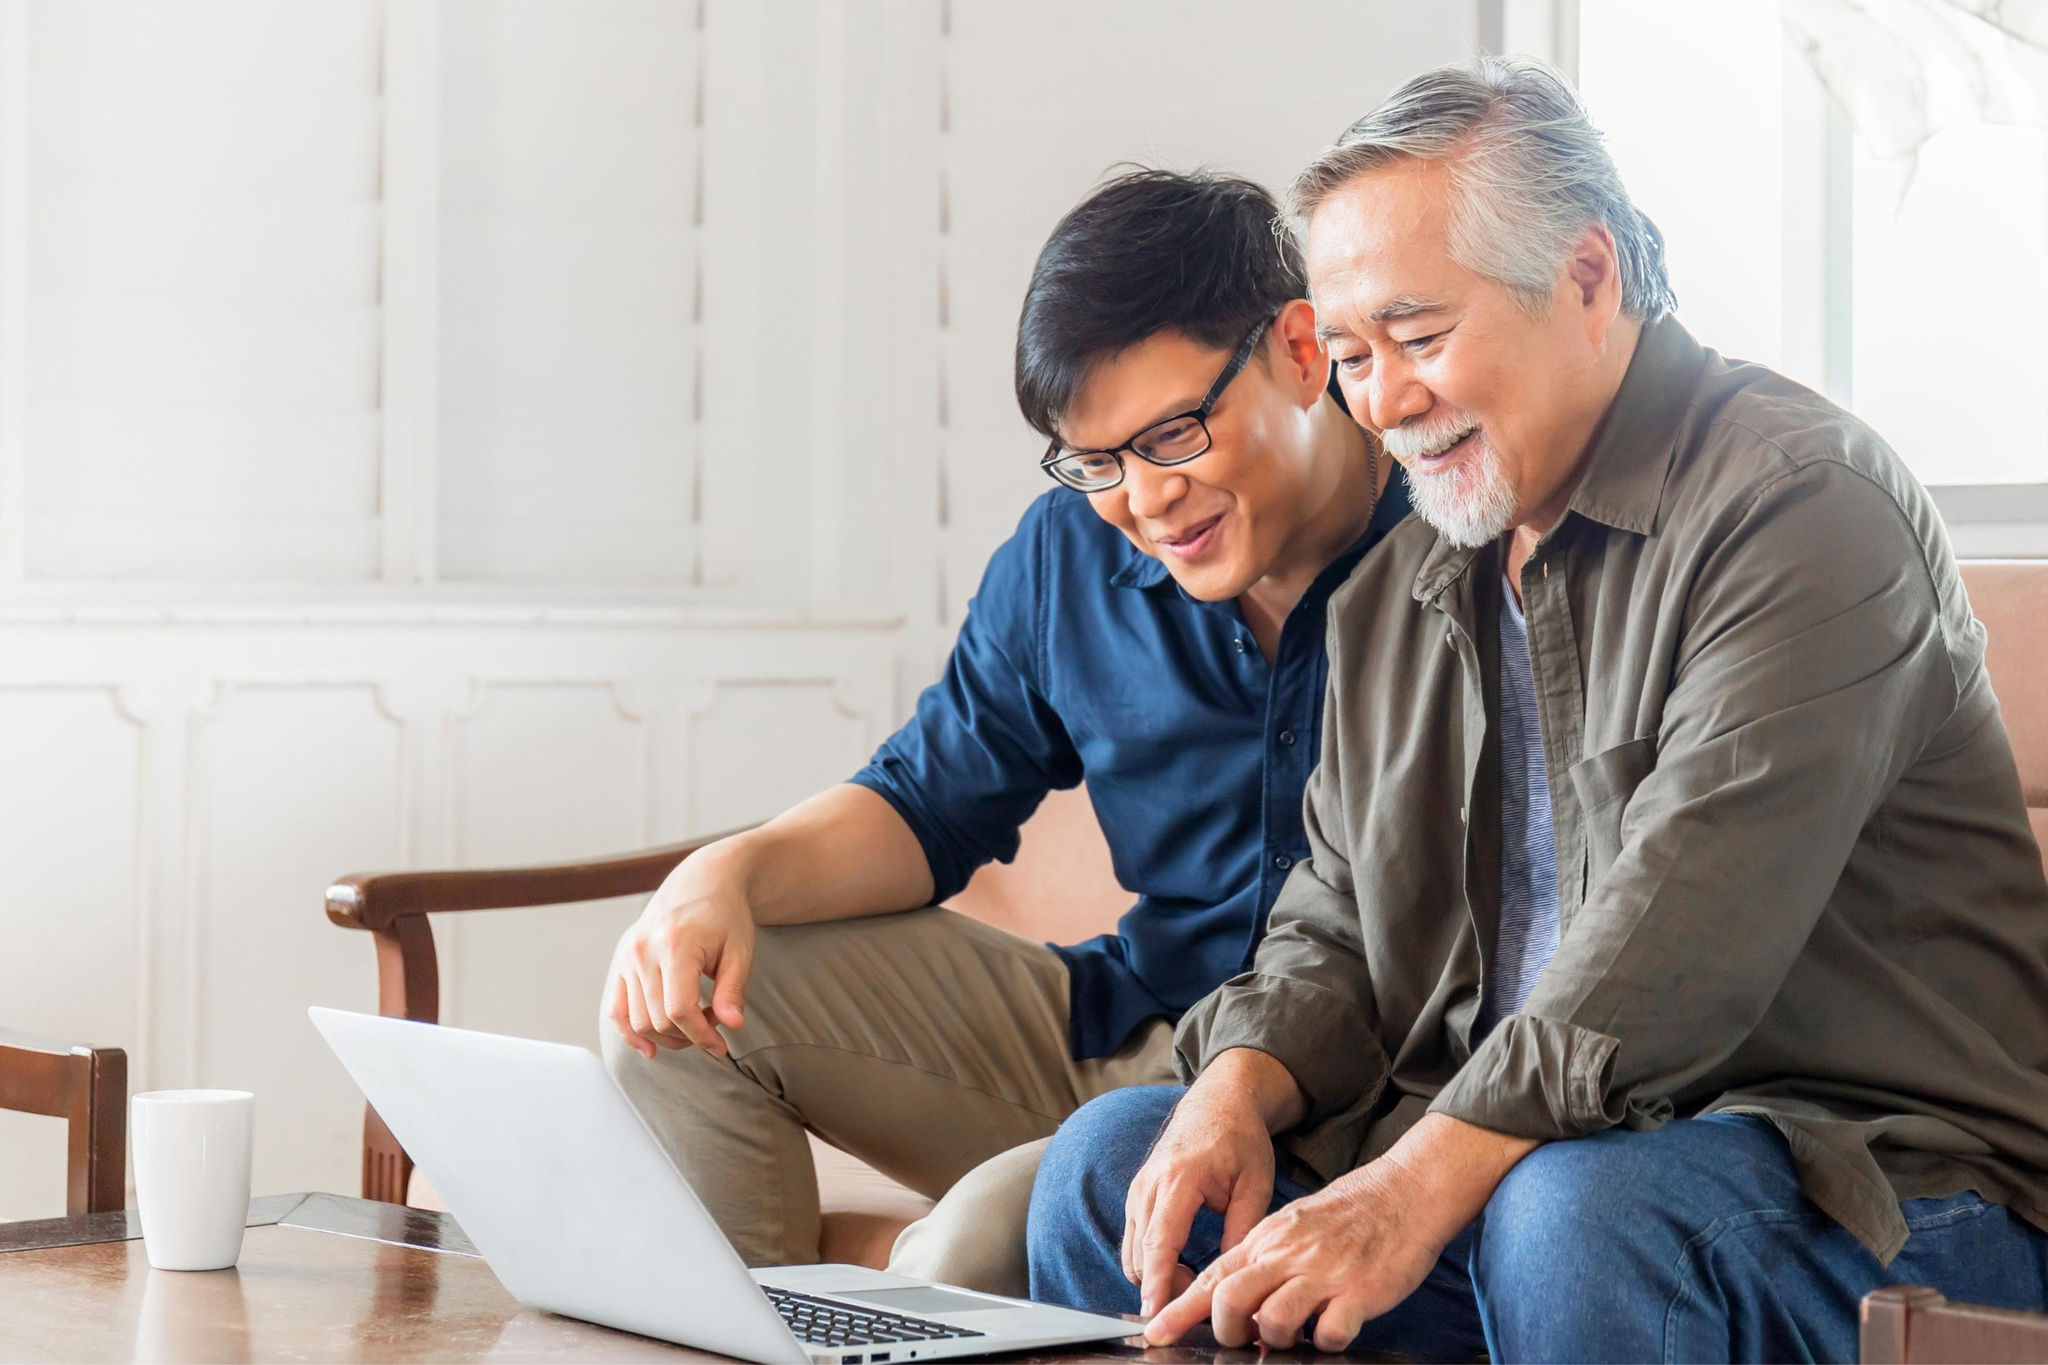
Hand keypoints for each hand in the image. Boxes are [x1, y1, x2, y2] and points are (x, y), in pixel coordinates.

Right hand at [605, 848, 754, 1059]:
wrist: (702, 881)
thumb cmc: (725, 914)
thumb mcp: (740, 950)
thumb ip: (734, 989)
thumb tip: (734, 1026)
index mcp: (674, 945)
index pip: (679, 1010)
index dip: (701, 1036)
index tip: (721, 1046)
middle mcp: (642, 951)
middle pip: (657, 1020)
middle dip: (689, 1035)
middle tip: (715, 1021)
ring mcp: (627, 956)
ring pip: (636, 1021)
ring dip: (667, 1035)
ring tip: (695, 1020)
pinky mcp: (620, 961)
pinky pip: (615, 1009)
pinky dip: (630, 1033)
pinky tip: (650, 1048)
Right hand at [1121, 1054, 1290, 1318]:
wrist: (1218, 1102)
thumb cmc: (1241, 1139)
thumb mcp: (1255, 1184)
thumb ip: (1242, 1230)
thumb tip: (1233, 1277)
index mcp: (1180, 1179)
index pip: (1161, 1241)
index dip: (1158, 1281)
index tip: (1155, 1313)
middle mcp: (1149, 1184)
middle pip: (1141, 1253)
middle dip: (1163, 1285)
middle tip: (1200, 1297)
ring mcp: (1138, 1188)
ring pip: (1132, 1250)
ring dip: (1155, 1274)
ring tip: (1193, 1276)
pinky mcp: (1136, 1194)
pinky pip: (1132, 1238)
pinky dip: (1150, 1259)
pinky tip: (1179, 1261)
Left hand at [1145, 1162, 1438, 1349]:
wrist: (1404, 1192)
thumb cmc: (1350, 1214)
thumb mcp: (1293, 1227)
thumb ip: (1265, 1263)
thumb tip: (1238, 1305)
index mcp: (1267, 1239)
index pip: (1210, 1277)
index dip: (1178, 1309)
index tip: (1154, 1332)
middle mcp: (1288, 1255)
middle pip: (1229, 1300)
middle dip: (1227, 1333)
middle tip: (1245, 1341)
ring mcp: (1323, 1274)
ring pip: (1271, 1321)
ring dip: (1278, 1340)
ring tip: (1298, 1333)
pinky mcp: (1358, 1292)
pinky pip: (1329, 1335)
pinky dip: (1328, 1342)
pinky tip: (1337, 1329)